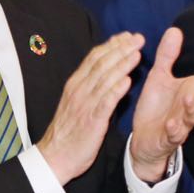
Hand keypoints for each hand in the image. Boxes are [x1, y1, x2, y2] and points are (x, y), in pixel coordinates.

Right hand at [34, 33, 142, 183]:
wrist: (54, 156)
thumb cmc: (68, 130)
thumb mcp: (75, 102)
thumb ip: (89, 86)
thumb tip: (104, 70)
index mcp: (75, 84)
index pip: (94, 58)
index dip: (112, 45)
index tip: (127, 35)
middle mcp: (79, 90)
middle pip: (102, 64)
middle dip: (121, 49)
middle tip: (138, 38)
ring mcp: (85, 105)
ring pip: (105, 79)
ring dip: (122, 65)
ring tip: (137, 53)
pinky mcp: (91, 121)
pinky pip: (105, 103)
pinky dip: (116, 90)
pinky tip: (127, 81)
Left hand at [129, 27, 193, 182]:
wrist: (145, 138)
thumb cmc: (158, 106)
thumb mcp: (160, 77)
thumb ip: (168, 55)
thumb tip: (175, 29)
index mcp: (193, 91)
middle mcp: (191, 107)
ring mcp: (182, 124)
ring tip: (191, 98)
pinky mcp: (168, 138)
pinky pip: (174, 135)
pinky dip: (175, 130)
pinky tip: (173, 124)